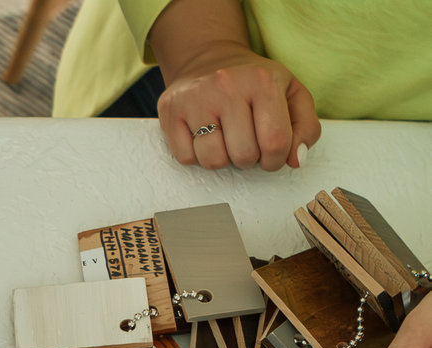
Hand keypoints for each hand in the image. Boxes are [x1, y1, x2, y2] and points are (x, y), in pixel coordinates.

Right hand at [157, 43, 321, 170]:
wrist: (209, 58)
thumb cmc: (253, 82)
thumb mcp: (291, 93)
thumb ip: (305, 127)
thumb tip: (296, 160)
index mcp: (263, 82)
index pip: (275, 142)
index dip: (276, 160)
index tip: (271, 156)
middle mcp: (227, 87)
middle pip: (243, 155)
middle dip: (249, 159)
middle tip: (247, 144)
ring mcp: (195, 99)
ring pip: (213, 160)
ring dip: (223, 160)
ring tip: (226, 141)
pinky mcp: (171, 112)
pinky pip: (186, 158)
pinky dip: (197, 156)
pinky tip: (204, 138)